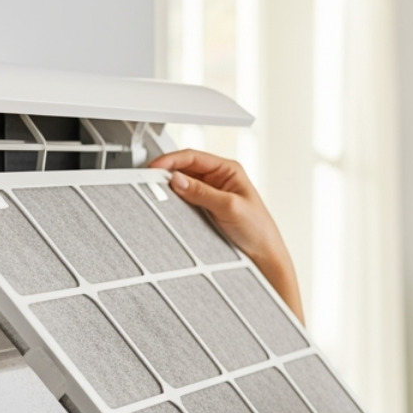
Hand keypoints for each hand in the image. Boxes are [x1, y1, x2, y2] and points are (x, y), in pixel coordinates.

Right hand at [148, 150, 303, 319]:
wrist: (264, 256)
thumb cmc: (258, 230)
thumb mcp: (229, 207)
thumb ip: (202, 192)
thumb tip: (177, 180)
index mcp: (228, 170)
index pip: (193, 157)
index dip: (171, 160)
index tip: (154, 168)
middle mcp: (219, 179)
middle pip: (185, 169)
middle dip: (167, 172)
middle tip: (149, 181)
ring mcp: (211, 195)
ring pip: (183, 185)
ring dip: (169, 188)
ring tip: (155, 193)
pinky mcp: (206, 211)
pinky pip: (185, 201)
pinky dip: (174, 202)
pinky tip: (167, 207)